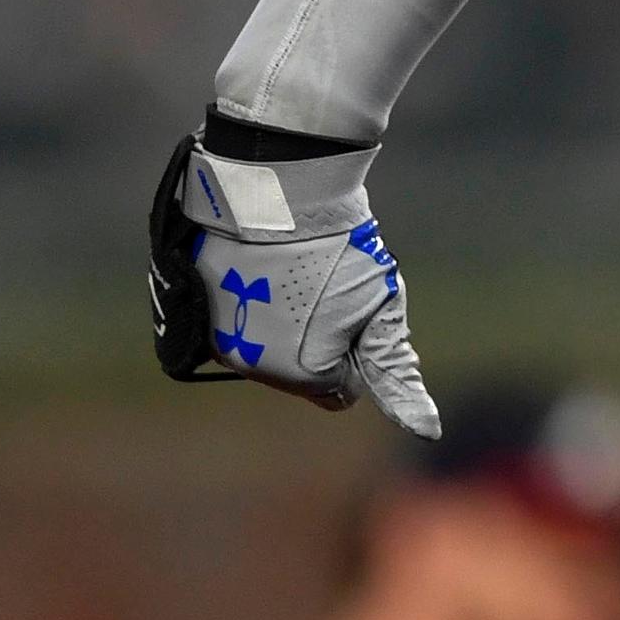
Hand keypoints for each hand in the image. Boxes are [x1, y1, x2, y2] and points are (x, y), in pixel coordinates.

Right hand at [145, 124, 441, 434]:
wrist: (276, 187)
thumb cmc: (341, 247)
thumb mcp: (381, 307)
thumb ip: (394, 372)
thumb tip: (428, 431)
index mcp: (302, 373)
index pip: (340, 391)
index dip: (355, 350)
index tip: (351, 308)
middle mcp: (251, 368)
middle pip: (301, 374)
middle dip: (317, 341)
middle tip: (319, 287)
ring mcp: (216, 340)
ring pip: (265, 353)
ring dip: (280, 325)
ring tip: (286, 276)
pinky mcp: (191, 312)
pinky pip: (232, 326)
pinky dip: (246, 307)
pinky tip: (256, 273)